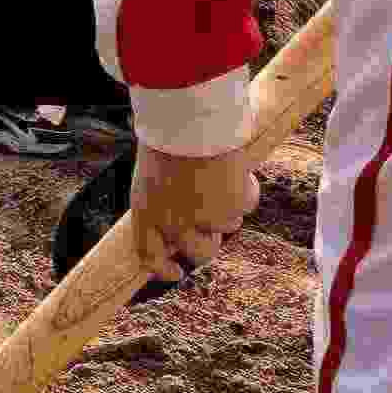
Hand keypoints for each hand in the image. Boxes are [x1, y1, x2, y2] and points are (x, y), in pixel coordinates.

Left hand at [127, 142, 258, 284]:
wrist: (189, 120)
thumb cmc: (166, 137)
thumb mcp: (150, 174)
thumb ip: (162, 202)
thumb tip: (179, 226)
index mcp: (145, 213)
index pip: (150, 256)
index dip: (164, 270)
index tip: (177, 272)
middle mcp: (175, 224)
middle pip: (200, 253)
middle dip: (210, 239)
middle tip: (213, 217)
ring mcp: (206, 219)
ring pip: (228, 226)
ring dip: (228, 205)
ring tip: (218, 173)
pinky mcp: (234, 207)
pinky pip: (246, 202)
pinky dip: (245, 187)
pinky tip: (234, 165)